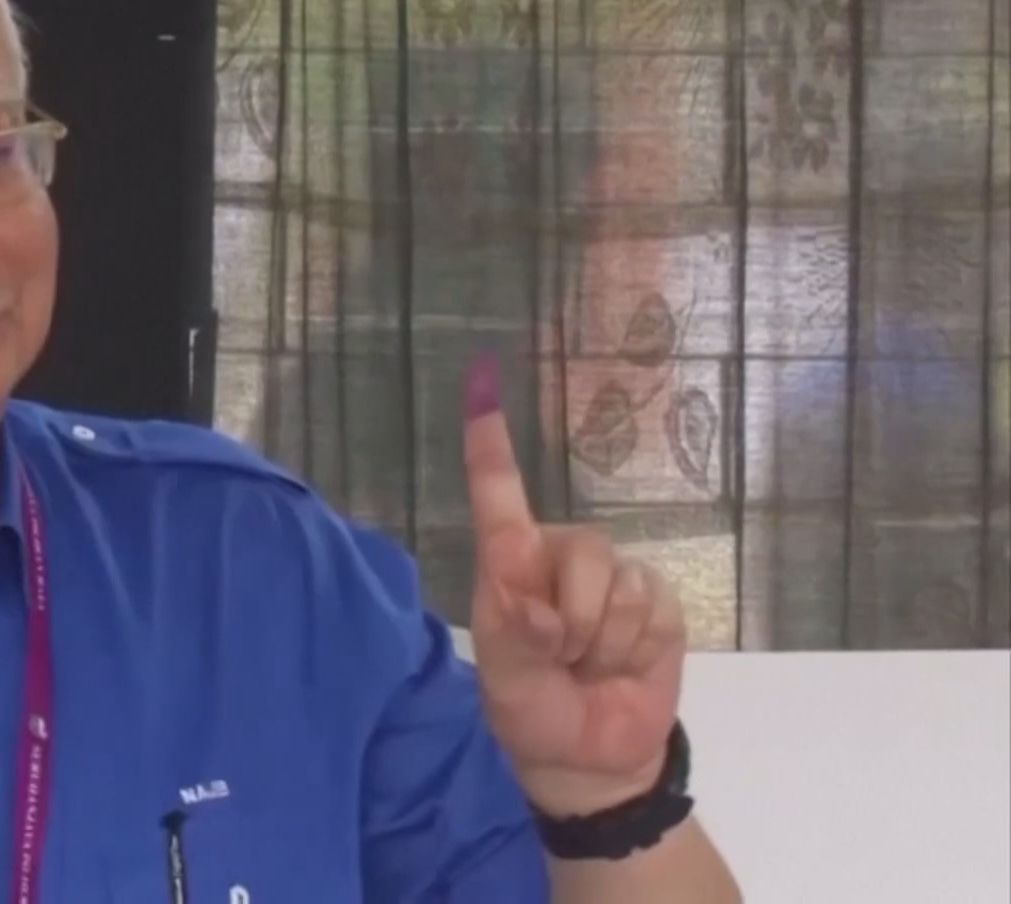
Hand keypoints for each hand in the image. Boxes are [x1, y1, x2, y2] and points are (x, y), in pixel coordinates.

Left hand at [461, 357, 686, 815]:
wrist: (590, 757)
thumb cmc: (531, 710)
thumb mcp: (508, 683)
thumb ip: (516, 638)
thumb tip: (538, 609)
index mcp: (508, 565)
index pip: (499, 497)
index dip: (492, 444)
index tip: (481, 381)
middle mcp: (559, 556)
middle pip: (583, 550)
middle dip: (574, 619)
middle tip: (561, 660)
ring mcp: (612, 575)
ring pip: (619, 584)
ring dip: (605, 641)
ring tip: (590, 666)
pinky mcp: (657, 601)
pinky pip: (654, 609)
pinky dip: (636, 648)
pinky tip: (623, 664)